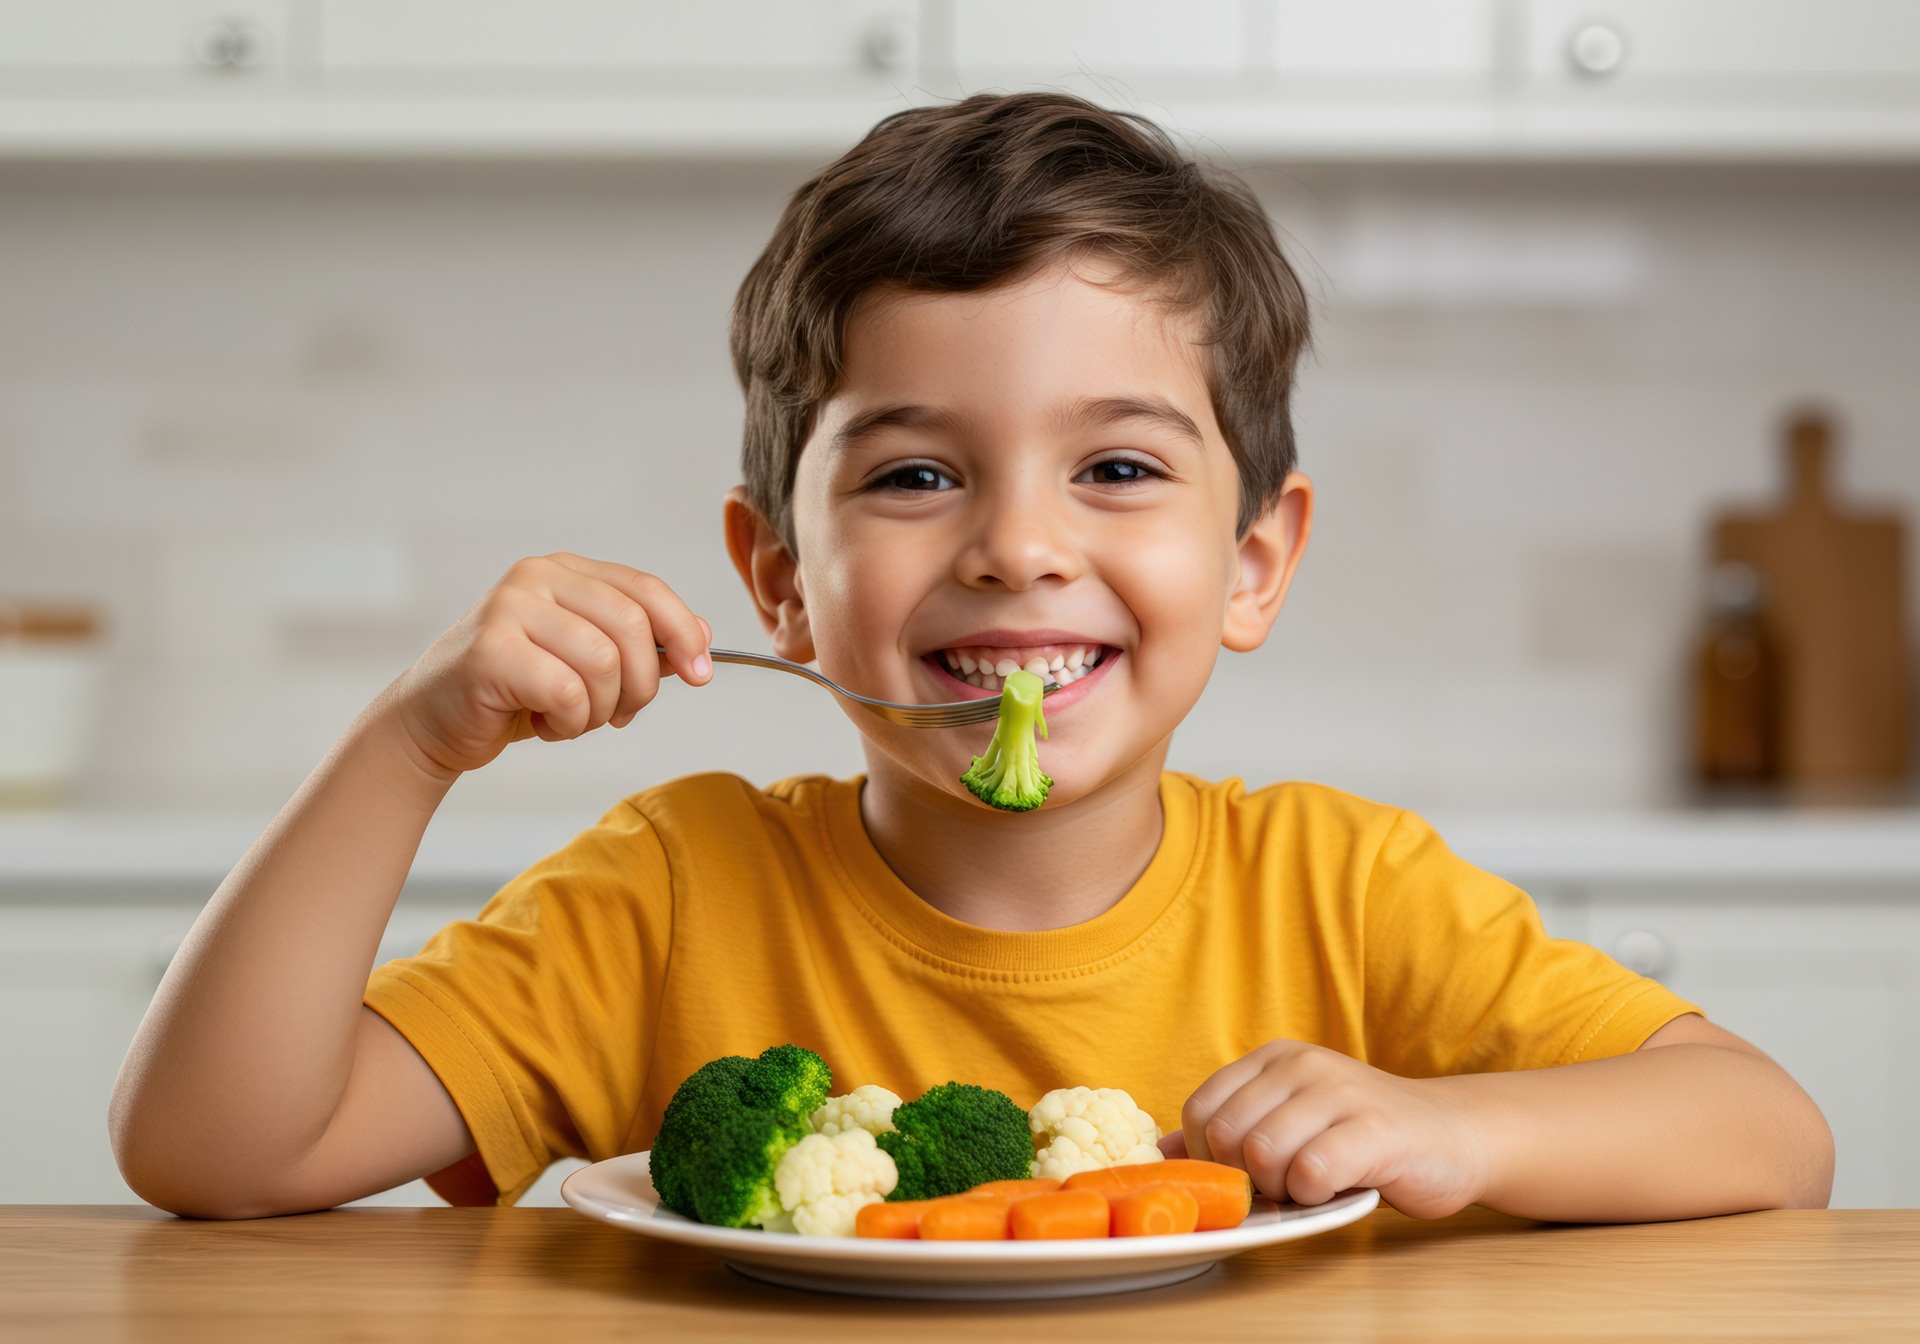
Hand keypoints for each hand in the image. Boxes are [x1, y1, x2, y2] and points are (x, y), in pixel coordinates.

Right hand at [391, 553, 711, 778]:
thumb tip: (702, 638)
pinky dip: (569, 722)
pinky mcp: (489, 650)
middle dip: (640, 685)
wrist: (433, 723)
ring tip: (572, 718)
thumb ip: (639, 646)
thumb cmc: (515, 693)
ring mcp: (509, 608)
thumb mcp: (586, 664)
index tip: (702, 675)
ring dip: (600, 709)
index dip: (684, 631)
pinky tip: (543, 723)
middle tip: (619, 714)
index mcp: (565, 571)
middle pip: (633, 627)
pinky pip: (567, 691)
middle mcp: (536, 577)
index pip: (646, 590)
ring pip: (603, 663)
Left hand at [1171, 1040, 1490, 1218]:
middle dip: (1244, 1176)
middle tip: (1282, 1183)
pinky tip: (1335, 1188)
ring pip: (1263, 1154)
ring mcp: (1339, 1092)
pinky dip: (1313, 1195)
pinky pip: (1311, 1172)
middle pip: (1227, 1135)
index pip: (1200, 1109)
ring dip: (1281, 1189)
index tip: (1241, 1174)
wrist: (1452, 1135)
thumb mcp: (1289, 1116)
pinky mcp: (1374, 1130)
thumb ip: (1232, 1128)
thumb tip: (1160, 1154)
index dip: (1208, 1156)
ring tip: (1311, 1184)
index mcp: (1273, 1057)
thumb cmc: (1360, 1135)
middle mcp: (1302, 1063)